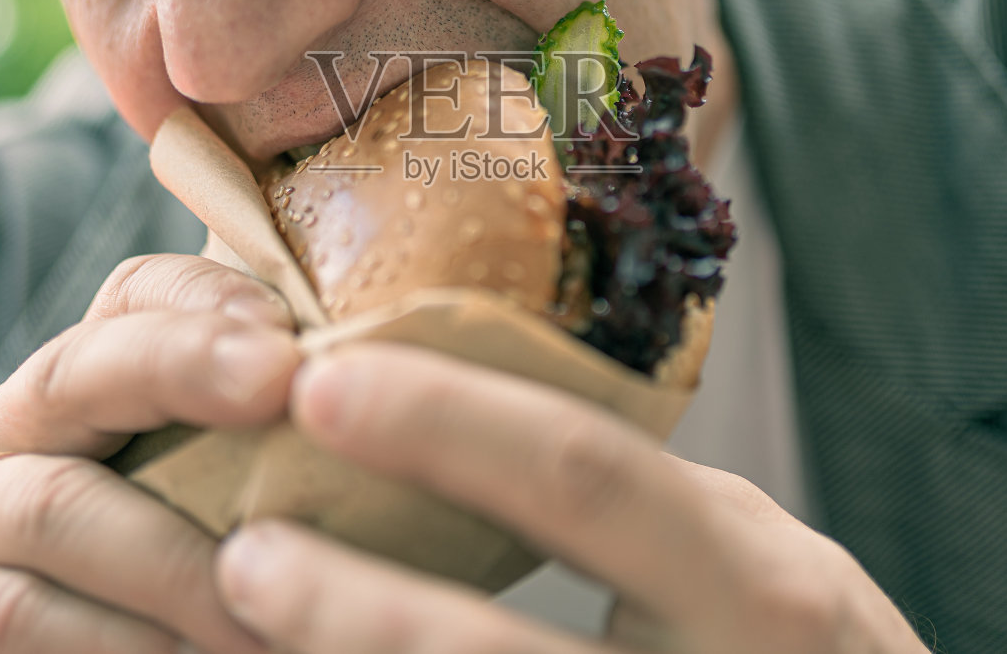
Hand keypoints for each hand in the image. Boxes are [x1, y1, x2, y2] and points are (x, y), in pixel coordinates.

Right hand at [0, 254, 300, 653]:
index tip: (292, 335)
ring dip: (174, 561)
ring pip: (55, 505)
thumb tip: (374, 414)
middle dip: (186, 365)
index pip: (133, 296)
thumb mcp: (191, 513)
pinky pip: (9, 612)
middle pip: (81, 367)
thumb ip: (252, 458)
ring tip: (269, 609)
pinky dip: (106, 641)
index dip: (207, 299)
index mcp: (76, 393)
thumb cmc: (140, 608)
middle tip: (283, 385)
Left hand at [213, 342, 927, 652]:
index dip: (446, 425)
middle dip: (358, 607)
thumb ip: (646, 505)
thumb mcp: (762, 562)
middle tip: (243, 552)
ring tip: (246, 623)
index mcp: (759, 584)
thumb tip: (468, 409)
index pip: (586, 477)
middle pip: (498, 651)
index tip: (321, 379)